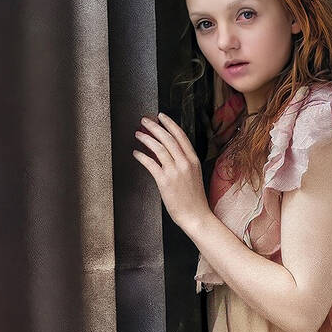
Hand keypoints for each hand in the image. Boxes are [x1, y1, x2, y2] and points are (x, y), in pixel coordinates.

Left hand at [133, 112, 209, 233]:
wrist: (196, 216)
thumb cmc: (194, 198)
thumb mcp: (194, 175)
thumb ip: (183, 162)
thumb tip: (168, 151)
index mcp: (193, 160)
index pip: (181, 136)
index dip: (170, 124)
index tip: (161, 116)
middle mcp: (185, 163)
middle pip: (168, 138)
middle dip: (155, 127)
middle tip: (144, 120)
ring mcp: (175, 172)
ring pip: (159, 148)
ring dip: (146, 139)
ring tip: (137, 134)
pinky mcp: (165, 181)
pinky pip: (151, 164)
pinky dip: (142, 156)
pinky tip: (136, 153)